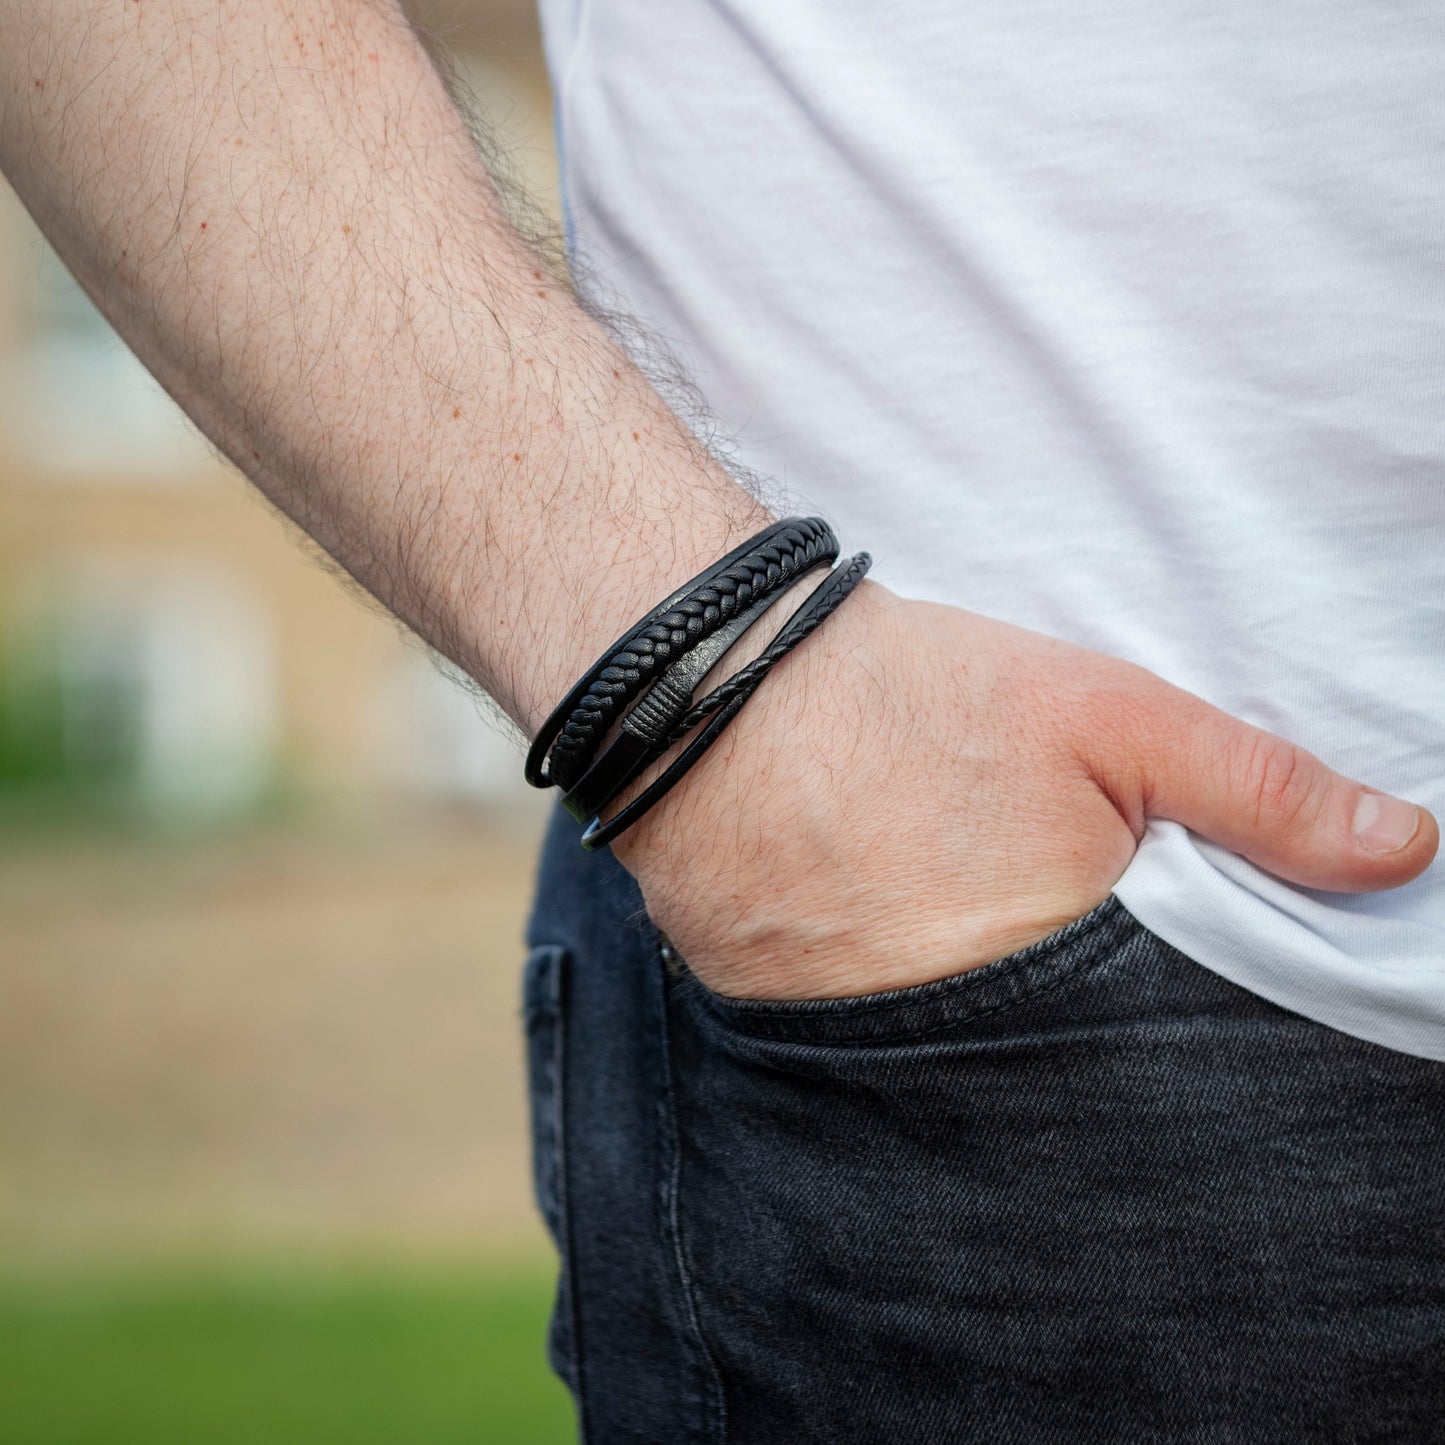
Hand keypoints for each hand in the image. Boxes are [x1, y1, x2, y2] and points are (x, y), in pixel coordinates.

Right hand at [612, 582, 1439, 999]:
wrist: (712, 691)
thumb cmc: (913, 698)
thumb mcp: (1110, 715)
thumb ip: (1259, 791)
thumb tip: (1407, 849)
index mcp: (1063, 975)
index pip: (1166, 1056)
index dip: (1175, 1021)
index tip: (1150, 970)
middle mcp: (962, 1042)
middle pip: (1060, 1075)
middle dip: (1074, 1022)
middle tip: (1036, 935)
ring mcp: (862, 1048)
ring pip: (961, 1068)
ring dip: (977, 1014)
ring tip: (950, 926)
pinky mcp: (786, 1032)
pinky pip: (871, 1048)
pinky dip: (893, 1006)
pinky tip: (882, 932)